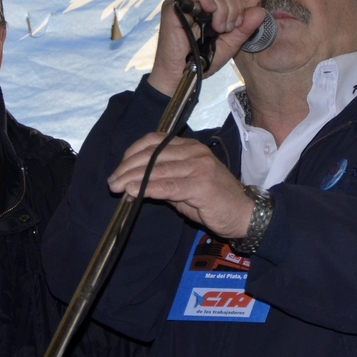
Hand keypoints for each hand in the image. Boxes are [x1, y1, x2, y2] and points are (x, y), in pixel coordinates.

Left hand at [107, 133, 253, 239]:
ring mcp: (198, 166)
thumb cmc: (215, 201)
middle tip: (112, 182)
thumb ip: (163, 180)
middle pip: (151, 154)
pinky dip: (147, 188)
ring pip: (156, 169)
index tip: (119, 168)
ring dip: (132, 179)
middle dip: (127, 168)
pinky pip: (167, 185)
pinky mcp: (200, 184)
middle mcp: (194, 151)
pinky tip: (133, 192)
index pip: (154, 141)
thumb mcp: (186, 186)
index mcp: (190, 147)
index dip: (132, 153)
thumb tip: (134, 184)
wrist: (244, 214)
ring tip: (118, 188)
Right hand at [148, 0, 271, 95]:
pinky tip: (210, 18)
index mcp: (207, 5)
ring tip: (219, 28)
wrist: (181, 75)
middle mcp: (194, 0)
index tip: (235, 26)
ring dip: (222, 7)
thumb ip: (243, 28)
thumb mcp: (229, 44)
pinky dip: (207, 1)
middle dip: (232, 6)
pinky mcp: (172, 6)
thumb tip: (261, 11)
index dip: (237, 3)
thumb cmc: (201, 61)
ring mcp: (182, 1)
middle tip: (227, 28)